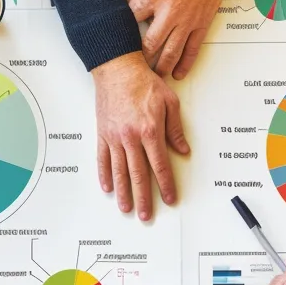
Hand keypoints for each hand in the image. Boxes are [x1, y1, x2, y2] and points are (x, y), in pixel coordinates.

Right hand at [91, 53, 188, 219]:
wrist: (117, 69)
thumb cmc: (144, 83)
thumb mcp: (169, 103)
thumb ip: (175, 129)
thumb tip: (182, 150)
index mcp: (150, 131)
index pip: (160, 165)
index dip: (165, 184)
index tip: (169, 198)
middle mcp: (131, 138)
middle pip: (138, 175)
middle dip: (143, 197)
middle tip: (146, 215)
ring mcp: (115, 138)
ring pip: (120, 171)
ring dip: (123, 192)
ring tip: (126, 208)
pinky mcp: (103, 134)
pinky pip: (103, 159)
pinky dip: (105, 175)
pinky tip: (108, 187)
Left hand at [127, 0, 226, 79]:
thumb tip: (120, 4)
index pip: (132, 20)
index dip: (123, 34)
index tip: (117, 44)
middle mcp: (169, 12)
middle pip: (150, 44)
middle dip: (140, 59)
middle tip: (134, 69)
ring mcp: (186, 22)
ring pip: (171, 52)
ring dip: (161, 68)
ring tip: (153, 77)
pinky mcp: (200, 26)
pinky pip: (192, 50)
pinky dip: (185, 64)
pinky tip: (178, 73)